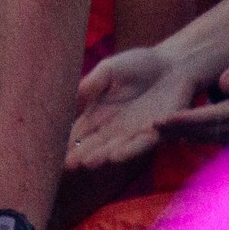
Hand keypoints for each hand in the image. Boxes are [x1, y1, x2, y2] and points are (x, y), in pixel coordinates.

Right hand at [64, 45, 196, 170]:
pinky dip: (129, 150)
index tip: (54, 152)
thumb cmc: (139, 64)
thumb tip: (74, 92)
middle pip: (95, 144)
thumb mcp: (109, 69)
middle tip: (67, 165)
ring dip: (102, 156)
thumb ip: (93, 81)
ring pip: (115, 148)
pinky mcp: (157, 131)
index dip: (68, 142)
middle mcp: (115, 128)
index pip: (80, 132)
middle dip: (82, 154)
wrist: (174, 65)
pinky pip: (141, 143)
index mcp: (100, 114)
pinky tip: (115, 156)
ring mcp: (135, 132)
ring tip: (87, 163)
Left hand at [159, 48, 228, 144]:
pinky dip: (208, 135)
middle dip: (182, 131)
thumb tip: (223, 83)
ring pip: (220, 137)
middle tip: (152, 128)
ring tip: (163, 131)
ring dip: (192, 135)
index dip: (187, 121)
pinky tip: (188, 133)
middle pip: (215, 132)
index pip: (217, 117)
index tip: (162, 121)